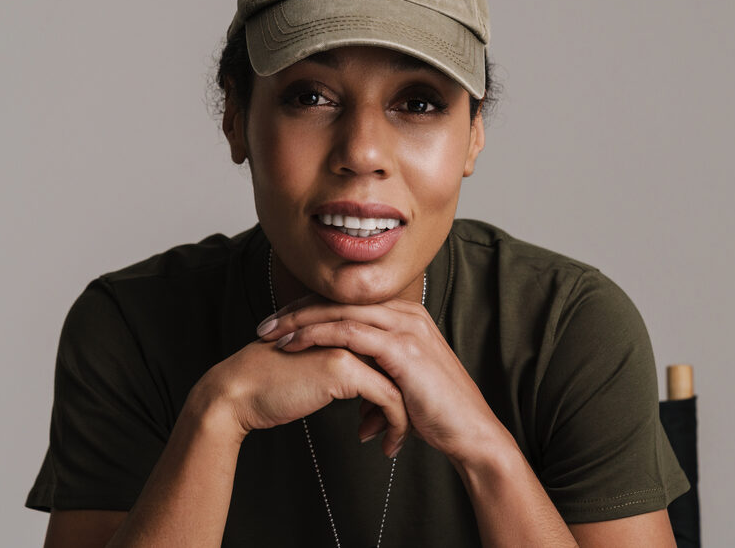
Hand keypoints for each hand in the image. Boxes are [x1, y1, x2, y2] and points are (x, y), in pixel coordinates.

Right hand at [195, 337, 409, 456]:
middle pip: (400, 364)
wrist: (237, 392)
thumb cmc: (271, 385)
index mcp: (344, 326)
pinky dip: (394, 424)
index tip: (399, 414)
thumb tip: (371, 389)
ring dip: (403, 417)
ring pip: (400, 382)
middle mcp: (350, 329)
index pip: (390, 353)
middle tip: (406, 429)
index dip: (399, 384)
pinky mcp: (345, 369)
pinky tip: (382, 444)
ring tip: (394, 441)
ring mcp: (349, 346)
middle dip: (408, 401)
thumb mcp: (315, 368)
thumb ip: (344, 367)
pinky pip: (388, 398)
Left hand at [256, 296, 503, 463]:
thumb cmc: (439, 416)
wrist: (471, 434)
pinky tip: (294, 346)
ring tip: (270, 337)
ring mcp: (406, 328)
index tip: (278, 325)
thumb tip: (358, 410)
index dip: (309, 311)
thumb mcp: (402, 391)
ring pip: (340, 312)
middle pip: (339, 301)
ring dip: (299, 322)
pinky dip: (318, 337)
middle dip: (296, 312)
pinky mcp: (404, 348)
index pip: (347, 304)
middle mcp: (406, 314)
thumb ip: (379, 388)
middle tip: (263, 326)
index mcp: (405, 317)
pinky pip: (350, 333)